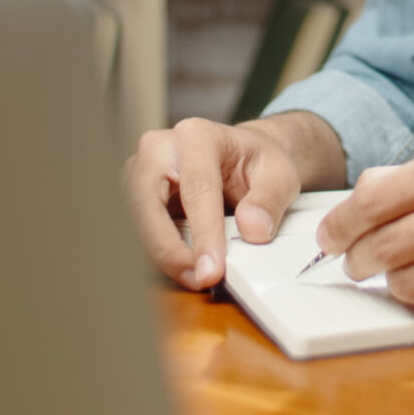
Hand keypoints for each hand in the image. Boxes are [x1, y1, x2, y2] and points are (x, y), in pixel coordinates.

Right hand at [123, 116, 316, 290]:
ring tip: (193, 277)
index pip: (197, 187)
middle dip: (167, 247)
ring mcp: (141, 172)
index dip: (203, 232)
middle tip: (197, 278)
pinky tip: (179, 269)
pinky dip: (154, 254)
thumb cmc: (256, 162)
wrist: (242, 158)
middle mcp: (160, 150)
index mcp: (197, 136)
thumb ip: (270, 200)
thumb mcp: (280, 175)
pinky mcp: (135, 197)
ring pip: (133, 218)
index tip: (212, 268)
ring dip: (158, 254)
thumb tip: (253, 229)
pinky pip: (134, 229)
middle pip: (148, 201)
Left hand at [314, 150, 413, 321]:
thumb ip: (412, 176)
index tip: (330, 235)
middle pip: (386, 247)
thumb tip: (359, 199)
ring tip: (400, 268)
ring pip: (409, 285)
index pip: (375, 201)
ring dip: (393, 280)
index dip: (341, 223)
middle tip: (355, 258)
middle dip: (358, 258)